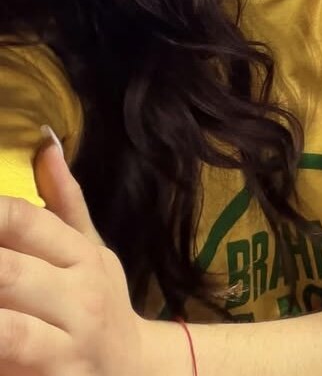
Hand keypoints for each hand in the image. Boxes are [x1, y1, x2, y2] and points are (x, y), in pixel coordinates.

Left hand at [0, 141, 144, 374]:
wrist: (139, 375)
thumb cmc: (101, 306)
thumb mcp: (91, 251)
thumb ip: (64, 199)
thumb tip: (45, 138)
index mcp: (82, 257)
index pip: (27, 221)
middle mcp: (80, 299)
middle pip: (10, 272)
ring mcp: (69, 349)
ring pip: (8, 332)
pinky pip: (14, 369)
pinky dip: (0, 365)